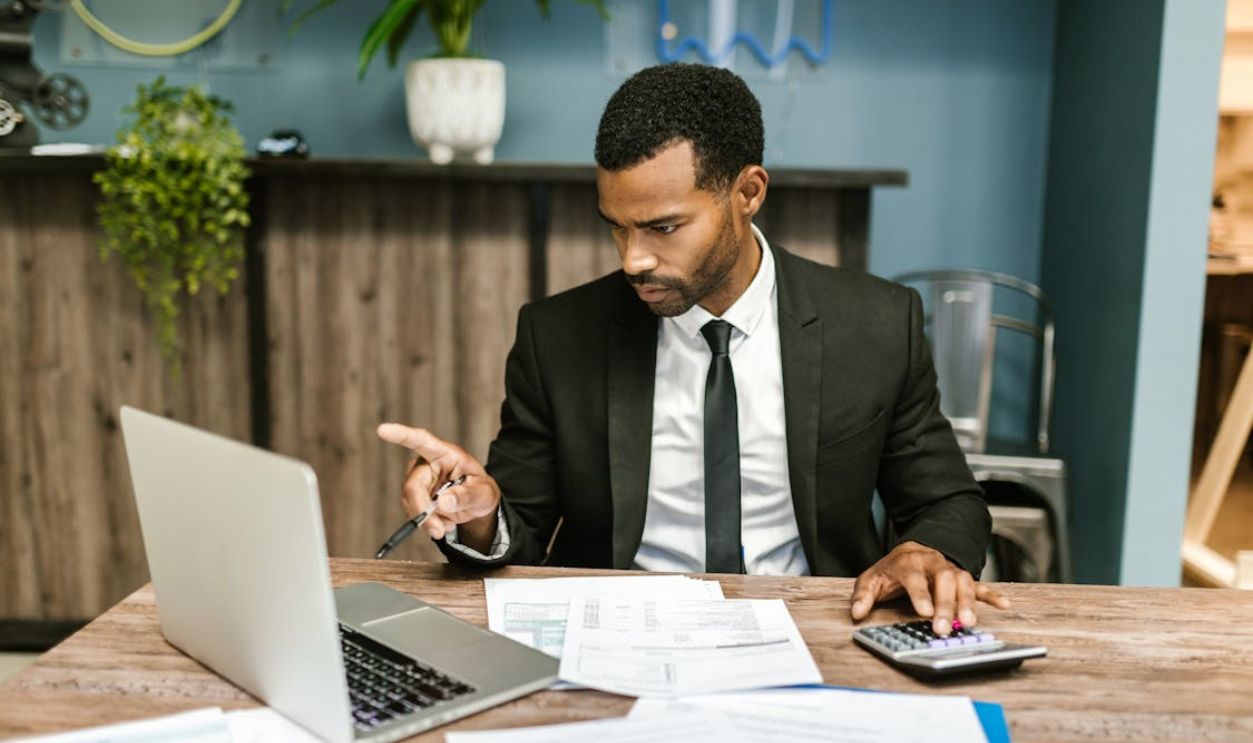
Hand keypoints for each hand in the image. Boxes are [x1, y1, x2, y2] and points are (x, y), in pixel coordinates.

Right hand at [376, 423, 500, 550]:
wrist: (476, 504)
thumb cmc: (481, 491)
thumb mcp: (484, 494)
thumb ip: (467, 496)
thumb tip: (443, 502)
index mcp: (445, 453)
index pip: (421, 441)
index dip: (401, 435)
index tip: (383, 429)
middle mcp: (426, 463)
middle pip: (413, 485)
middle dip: (422, 511)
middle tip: (438, 531)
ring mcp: (418, 479)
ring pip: (410, 502)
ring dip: (426, 520)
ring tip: (447, 525)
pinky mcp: (414, 495)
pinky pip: (412, 512)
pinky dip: (426, 523)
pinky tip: (442, 523)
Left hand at [849, 541, 1009, 635]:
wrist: (913, 551)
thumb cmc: (893, 570)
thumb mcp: (872, 579)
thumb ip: (863, 596)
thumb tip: (856, 613)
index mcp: (909, 562)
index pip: (915, 576)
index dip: (920, 594)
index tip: (924, 612)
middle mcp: (933, 563)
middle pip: (944, 579)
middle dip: (945, 603)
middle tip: (944, 627)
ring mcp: (950, 570)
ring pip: (963, 581)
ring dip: (967, 602)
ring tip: (969, 622)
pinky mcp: (963, 579)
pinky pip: (979, 585)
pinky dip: (992, 595)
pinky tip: (1004, 605)